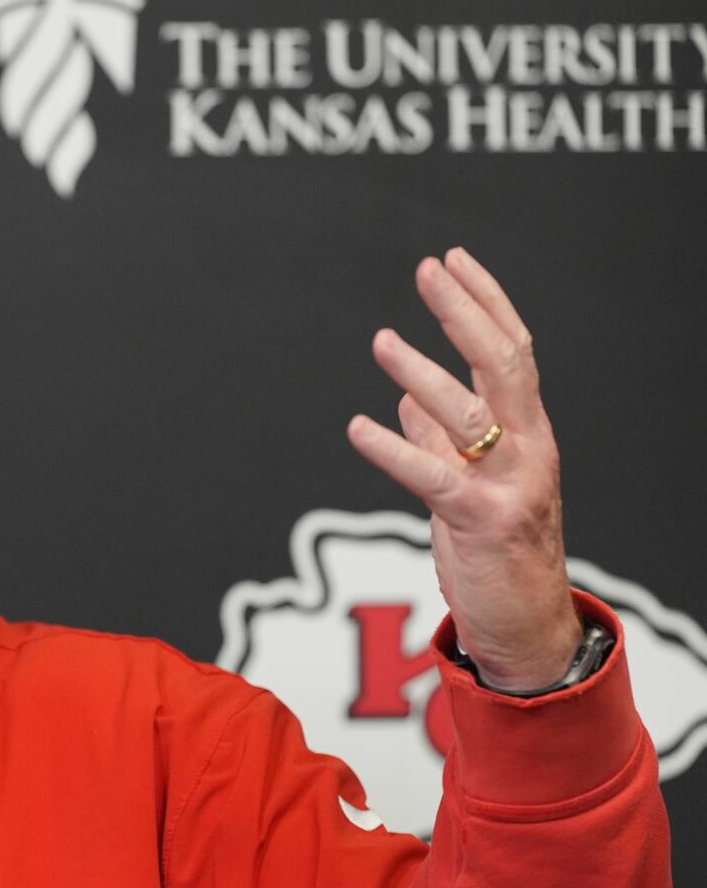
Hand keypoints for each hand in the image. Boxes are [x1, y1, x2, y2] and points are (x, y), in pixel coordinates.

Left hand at [347, 248, 583, 691]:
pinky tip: (359, 426)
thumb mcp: (468, 484)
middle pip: (503, 363)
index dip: (484, 302)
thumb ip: (440, 441)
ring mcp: (509, 485)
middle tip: (428, 269)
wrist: (527, 626)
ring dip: (423, 371)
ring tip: (383, 339)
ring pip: (468, 414)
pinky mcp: (480, 522)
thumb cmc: (497, 552)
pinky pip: (432, 477)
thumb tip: (404, 401)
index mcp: (527, 432)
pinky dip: (394, 449)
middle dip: (464, 311)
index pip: (512, 351)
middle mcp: (529, 448)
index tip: (452, 260)